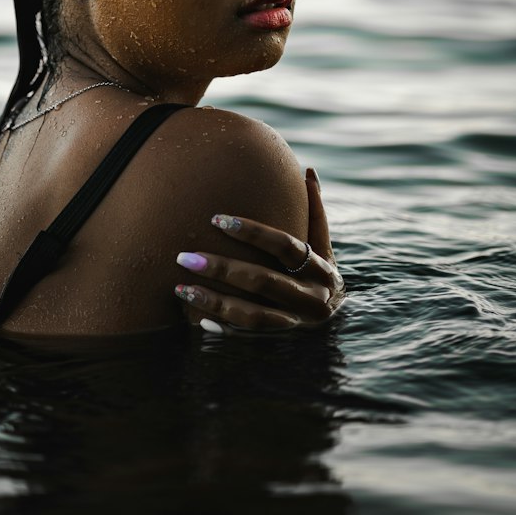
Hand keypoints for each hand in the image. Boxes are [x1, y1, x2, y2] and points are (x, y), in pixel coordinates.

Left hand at [173, 167, 344, 333]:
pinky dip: (222, 327)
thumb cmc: (319, 271)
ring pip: (252, 316)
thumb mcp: (324, 246)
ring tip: (180, 287)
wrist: (335, 320)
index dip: (252, 232)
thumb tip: (308, 171)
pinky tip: (195, 317)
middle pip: (262, 281)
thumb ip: (315, 212)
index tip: (216, 219)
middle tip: (184, 256)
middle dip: (221, 268)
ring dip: (214, 301)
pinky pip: (247, 337)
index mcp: (322, 270)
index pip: (284, 245)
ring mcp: (295, 325)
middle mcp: (312, 300)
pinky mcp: (280, 343)